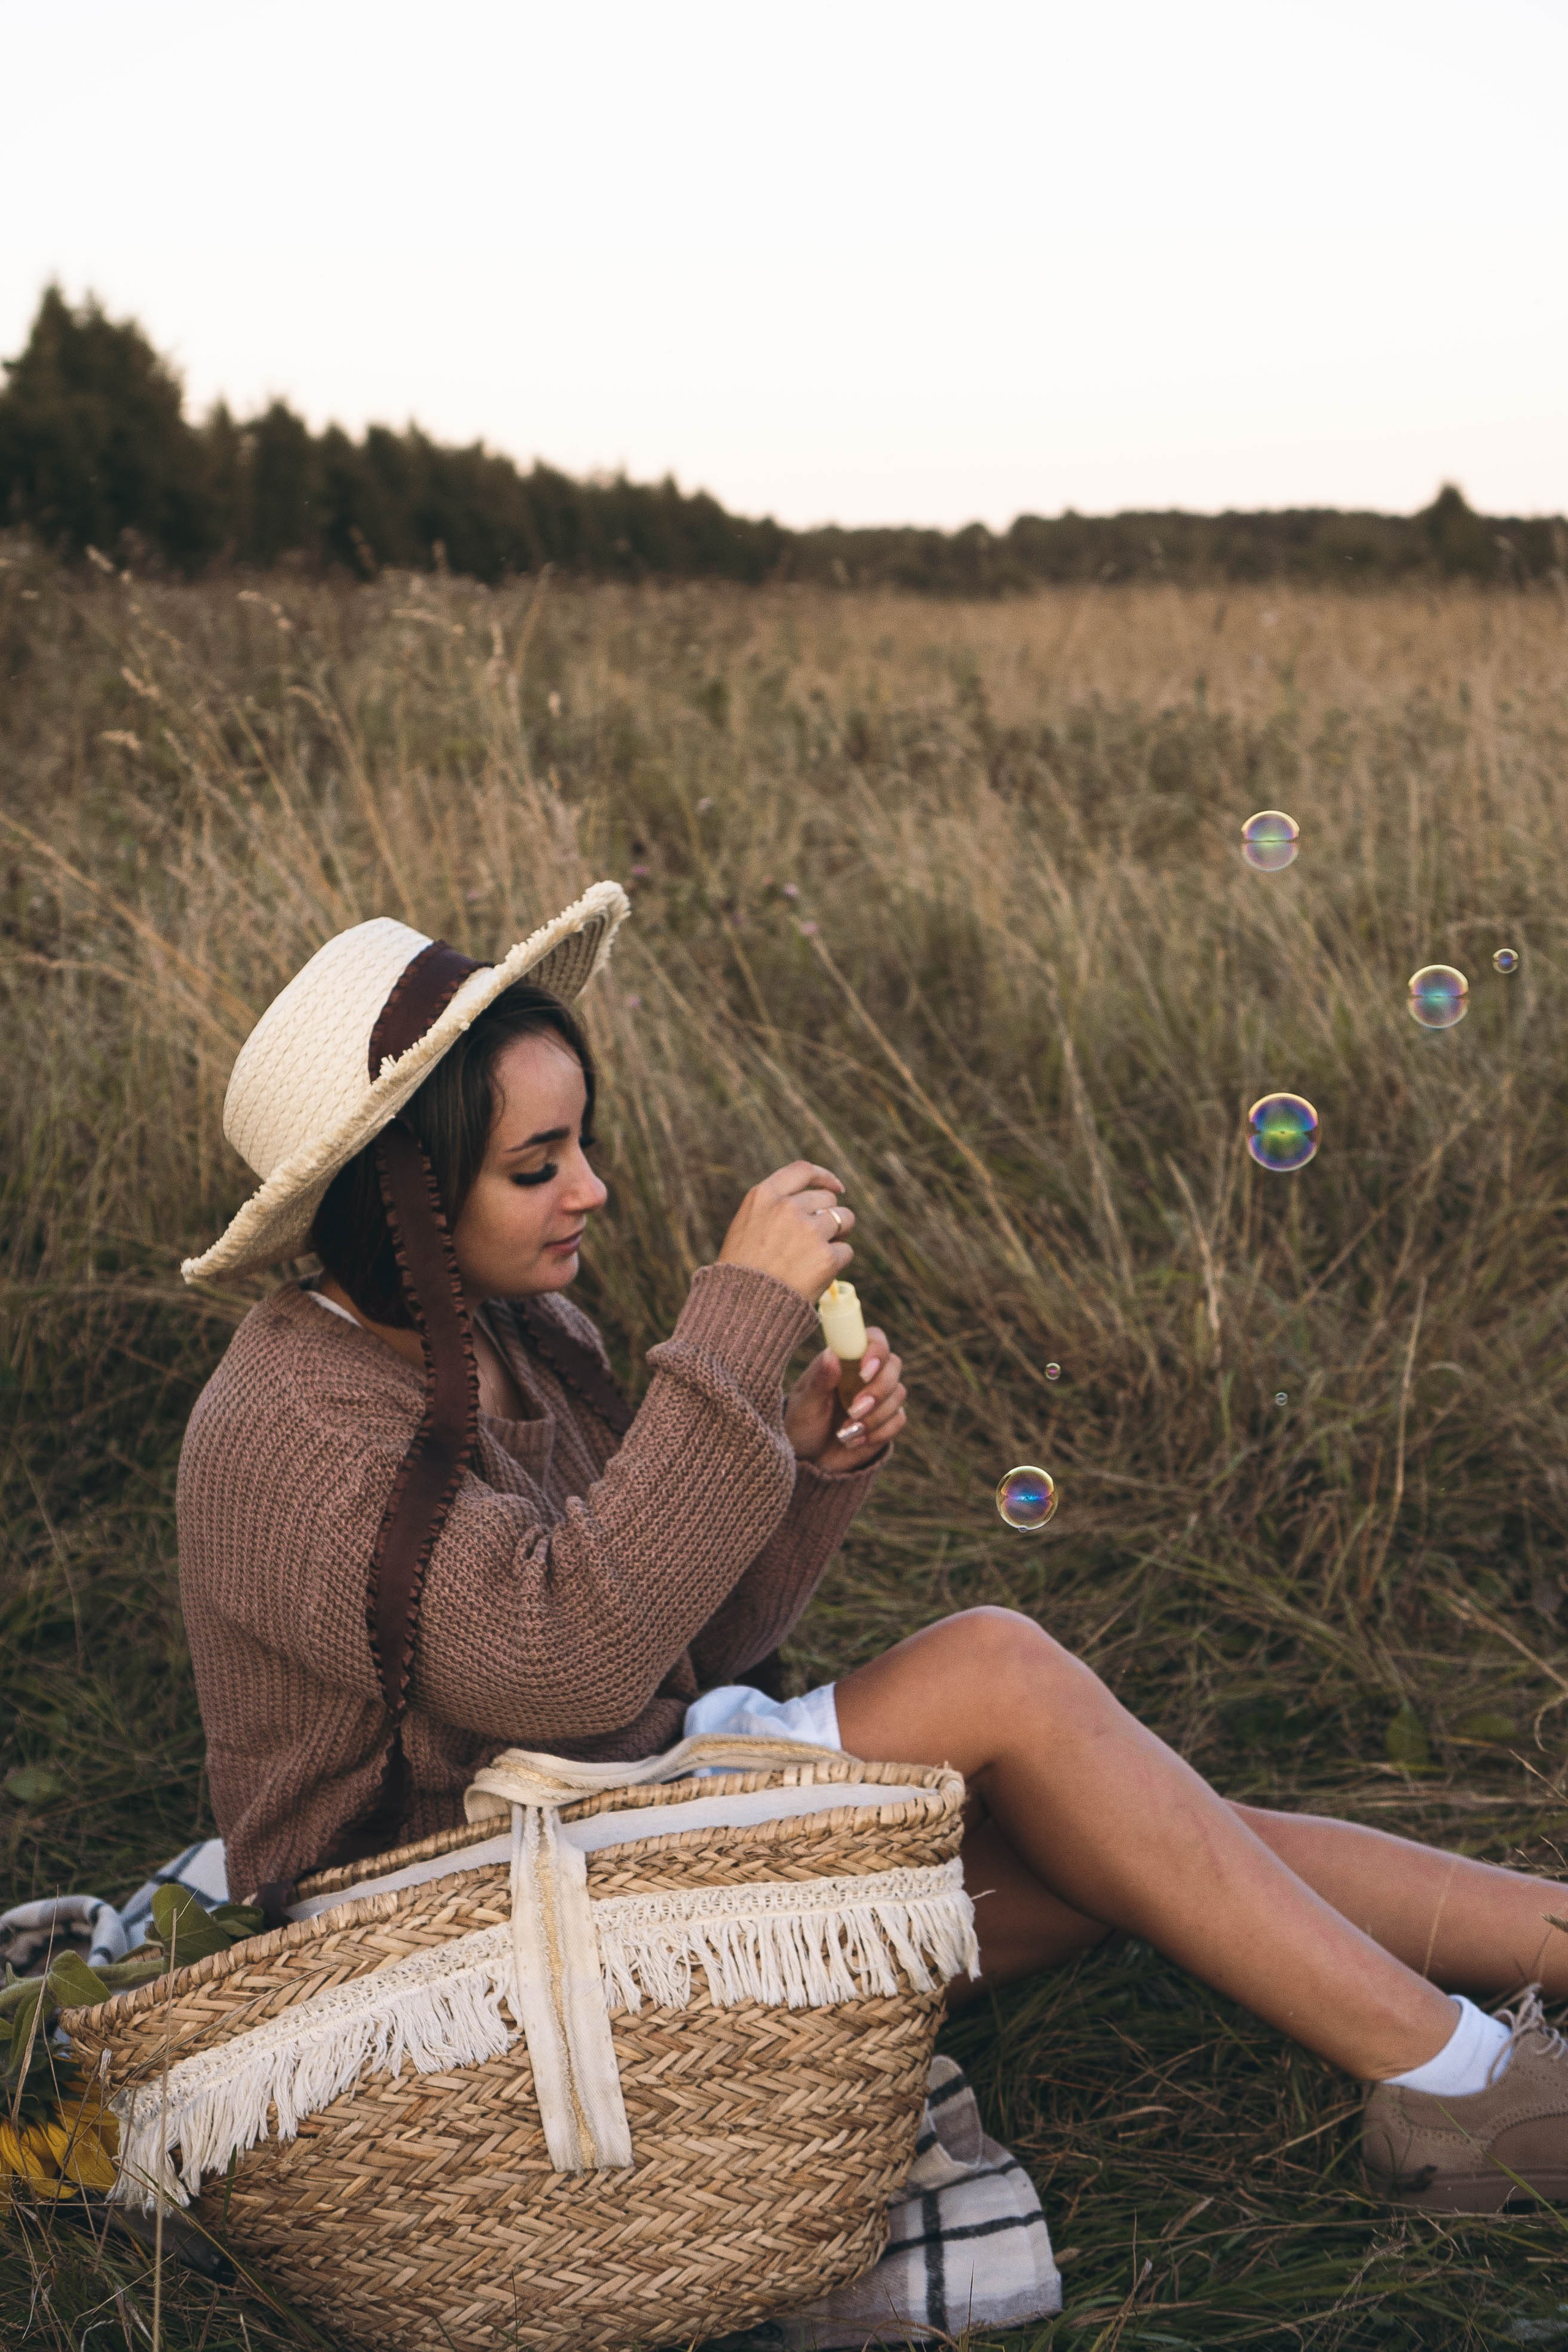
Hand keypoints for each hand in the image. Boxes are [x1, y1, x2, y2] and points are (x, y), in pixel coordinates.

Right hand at [717, 1159, 854, 1301]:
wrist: (741, 1310)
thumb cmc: (741, 1273)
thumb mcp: (746, 1227)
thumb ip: (773, 1209)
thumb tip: (814, 1203)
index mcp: (764, 1196)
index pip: (803, 1171)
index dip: (824, 1178)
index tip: (836, 1188)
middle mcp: (787, 1208)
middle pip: (827, 1199)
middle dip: (828, 1216)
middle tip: (817, 1240)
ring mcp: (809, 1231)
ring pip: (844, 1219)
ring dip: (839, 1235)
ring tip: (818, 1256)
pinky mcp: (826, 1256)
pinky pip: (846, 1251)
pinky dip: (837, 1263)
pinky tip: (817, 1275)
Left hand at [785, 1327, 905, 1473]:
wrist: (808, 1459)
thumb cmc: (801, 1425)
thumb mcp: (805, 1405)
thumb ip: (820, 1381)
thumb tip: (831, 1353)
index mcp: (844, 1361)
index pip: (873, 1339)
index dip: (876, 1350)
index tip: (864, 1372)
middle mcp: (865, 1374)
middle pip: (893, 1364)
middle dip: (878, 1389)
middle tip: (854, 1410)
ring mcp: (879, 1397)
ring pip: (898, 1393)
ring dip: (875, 1415)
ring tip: (847, 1431)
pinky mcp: (886, 1420)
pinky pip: (899, 1419)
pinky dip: (879, 1432)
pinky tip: (855, 1440)